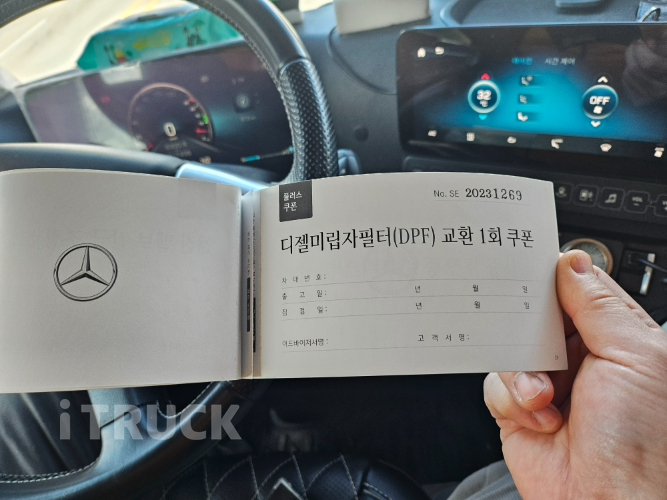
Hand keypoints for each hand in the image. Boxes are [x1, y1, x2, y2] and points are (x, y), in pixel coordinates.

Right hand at [484, 251, 666, 498]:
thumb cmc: (644, 443)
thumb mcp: (633, 356)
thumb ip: (598, 304)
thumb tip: (571, 262)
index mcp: (615, 337)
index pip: (577, 288)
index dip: (553, 276)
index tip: (528, 266)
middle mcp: (581, 357)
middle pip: (535, 315)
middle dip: (527, 324)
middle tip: (530, 332)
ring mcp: (548, 383)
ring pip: (510, 347)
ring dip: (523, 370)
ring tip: (545, 395)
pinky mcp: (519, 409)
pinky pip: (496, 383)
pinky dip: (511, 398)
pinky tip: (539, 417)